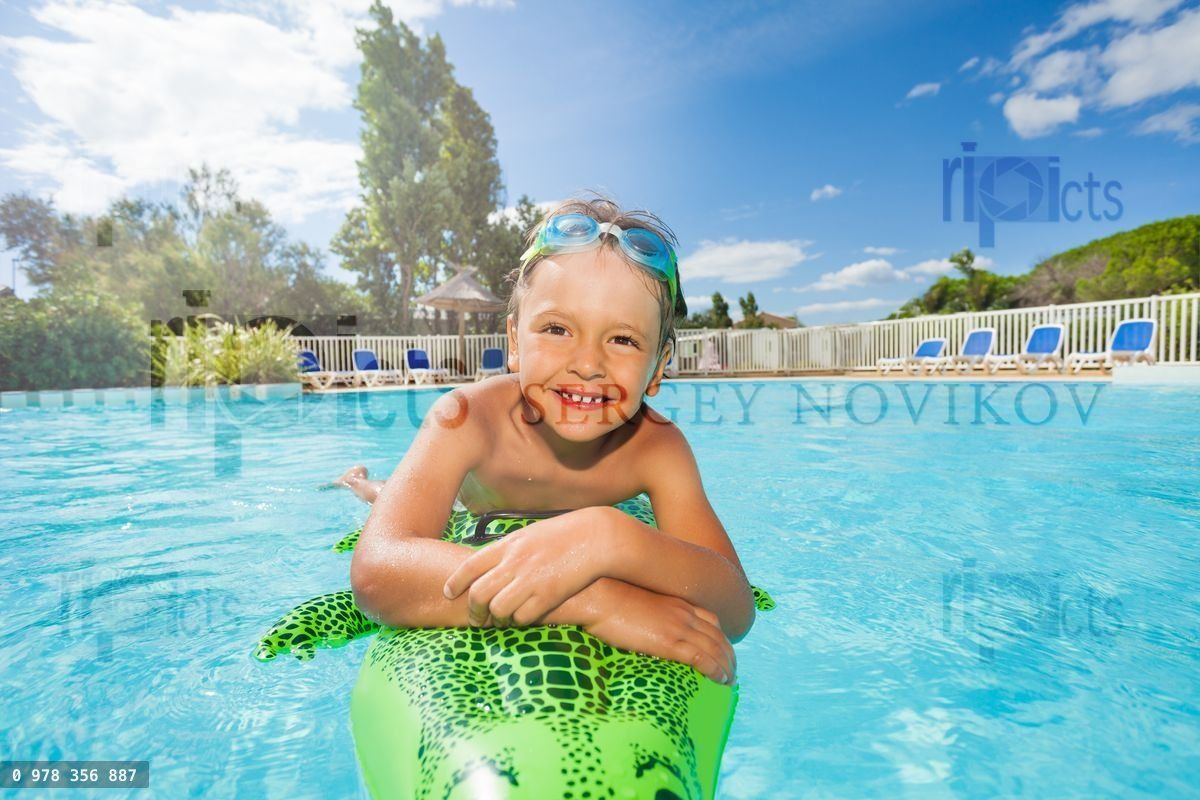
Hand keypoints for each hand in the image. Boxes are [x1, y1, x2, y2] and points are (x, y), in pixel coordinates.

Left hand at [442, 508, 611, 627]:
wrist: (595, 537)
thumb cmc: (562, 534)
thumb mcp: (529, 534)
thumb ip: (508, 549)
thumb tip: (488, 564)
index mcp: (508, 545)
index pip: (470, 566)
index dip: (455, 582)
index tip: (448, 592)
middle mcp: (515, 563)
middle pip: (479, 593)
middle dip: (473, 611)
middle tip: (475, 619)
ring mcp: (531, 580)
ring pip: (498, 610)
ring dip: (496, 620)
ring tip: (500, 622)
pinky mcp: (548, 595)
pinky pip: (523, 617)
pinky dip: (519, 621)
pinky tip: (521, 619)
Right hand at [583, 580, 736, 685]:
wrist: (599, 595)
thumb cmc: (607, 599)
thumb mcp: (634, 603)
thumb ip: (647, 614)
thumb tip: (642, 627)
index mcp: (675, 603)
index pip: (710, 619)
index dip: (720, 636)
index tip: (723, 650)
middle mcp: (683, 613)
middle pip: (718, 635)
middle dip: (729, 654)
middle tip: (733, 671)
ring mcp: (678, 627)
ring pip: (715, 648)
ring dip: (727, 665)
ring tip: (731, 681)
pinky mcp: (669, 642)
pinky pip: (702, 657)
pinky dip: (716, 669)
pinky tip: (721, 680)